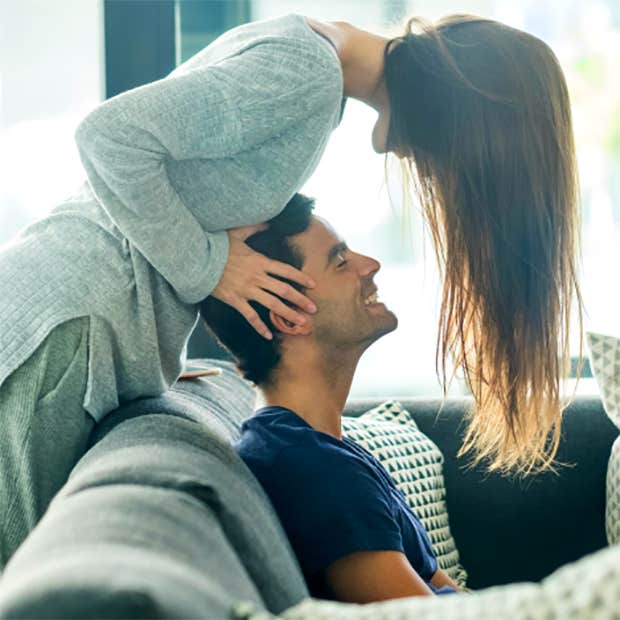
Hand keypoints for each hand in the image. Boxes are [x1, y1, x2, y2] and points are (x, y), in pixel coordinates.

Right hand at [211, 224, 316, 339]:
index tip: (313, 284)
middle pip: (284, 290)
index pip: (286, 270)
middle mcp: (257, 277)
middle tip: (314, 308)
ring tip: (301, 322)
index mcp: (260, 261)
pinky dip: (260, 327)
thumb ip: (255, 228)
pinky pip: (250, 317)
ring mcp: (246, 290)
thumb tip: (269, 221)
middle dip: (301, 300)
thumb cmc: (216, 245)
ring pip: (273, 305)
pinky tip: (269, 335)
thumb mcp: (236, 232)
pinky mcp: (235, 300)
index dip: (301, 278)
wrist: (197, 260)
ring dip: (288, 314)